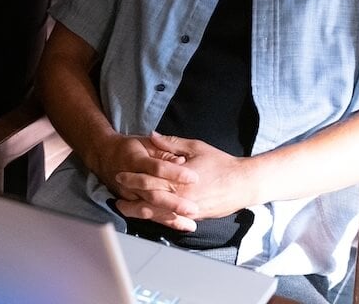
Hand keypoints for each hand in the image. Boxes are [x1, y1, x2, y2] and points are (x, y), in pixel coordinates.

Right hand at [91, 134, 197, 219]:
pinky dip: (164, 221)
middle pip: (153, 194)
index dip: (175, 173)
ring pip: (149, 209)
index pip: (157, 168)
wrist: (104, 156)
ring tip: (190, 222)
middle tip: (193, 208)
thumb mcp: (146, 142)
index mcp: (135, 160)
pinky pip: (147, 216)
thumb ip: (164, 149)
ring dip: (170, 217)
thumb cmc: (130, 148)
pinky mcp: (129, 204)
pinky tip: (181, 225)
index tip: (194, 177)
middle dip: (174, 203)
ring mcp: (128, 195)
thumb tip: (182, 160)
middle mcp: (129, 180)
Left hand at [112, 133, 255, 230]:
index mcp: (178, 179)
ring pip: (158, 215)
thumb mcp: (195, 147)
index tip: (119, 175)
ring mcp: (187, 210)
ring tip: (125, 209)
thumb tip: (152, 136)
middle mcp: (180, 198)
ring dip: (139, 212)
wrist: (243, 183)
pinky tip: (148, 217)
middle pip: (149, 201)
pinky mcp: (194, 217)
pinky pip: (172, 221)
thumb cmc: (220, 163)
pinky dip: (157, 219)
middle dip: (130, 199)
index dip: (132, 178)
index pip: (149, 180)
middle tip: (115, 197)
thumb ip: (171, 144)